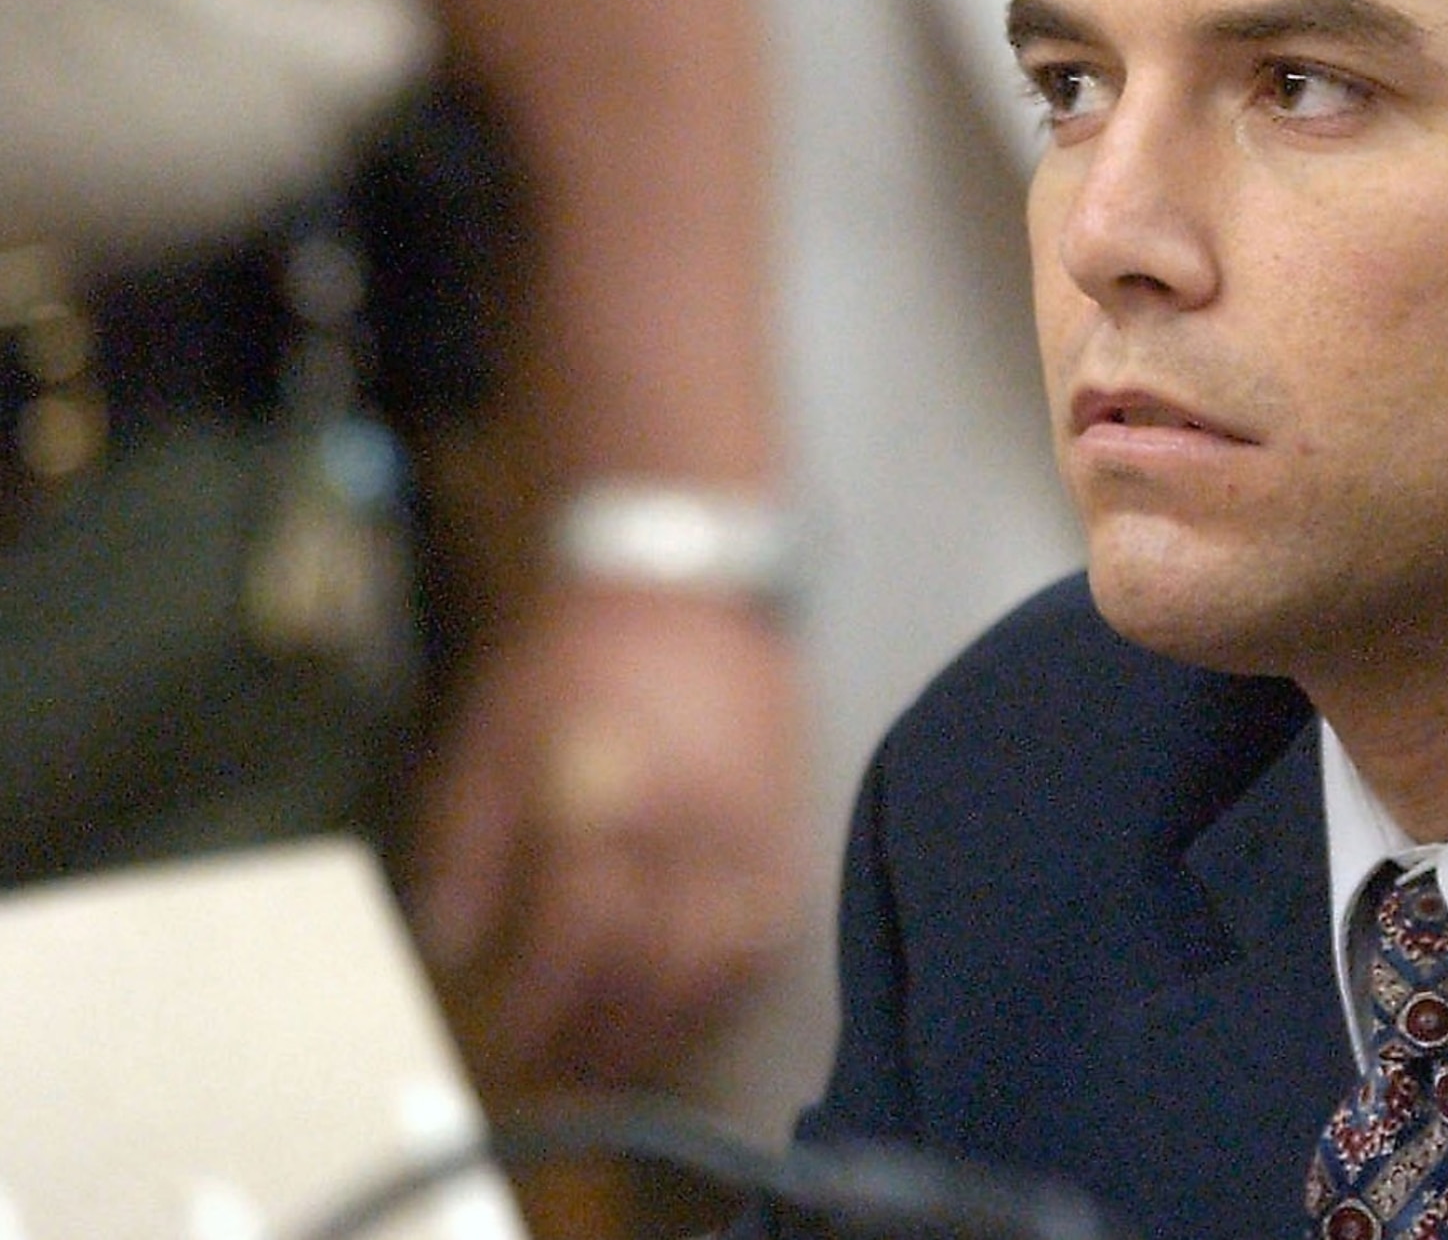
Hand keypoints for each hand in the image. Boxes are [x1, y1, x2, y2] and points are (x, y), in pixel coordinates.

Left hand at [409, 581, 809, 1093]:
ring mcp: (749, 827)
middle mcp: (687, 824)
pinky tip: (699, 1001)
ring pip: (722, 962)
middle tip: (563, 1076)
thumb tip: (448, 944)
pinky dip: (735, 981)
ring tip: (628, 1057)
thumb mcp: (491, 733)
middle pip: (653, 967)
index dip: (541, 1004)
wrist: (686, 582)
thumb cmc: (579, 656)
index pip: (575, 936)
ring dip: (673, 1024)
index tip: (510, 1042)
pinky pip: (772, 928)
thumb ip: (469, 843)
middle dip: (606, 1037)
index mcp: (607, 798)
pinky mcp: (788, 824)